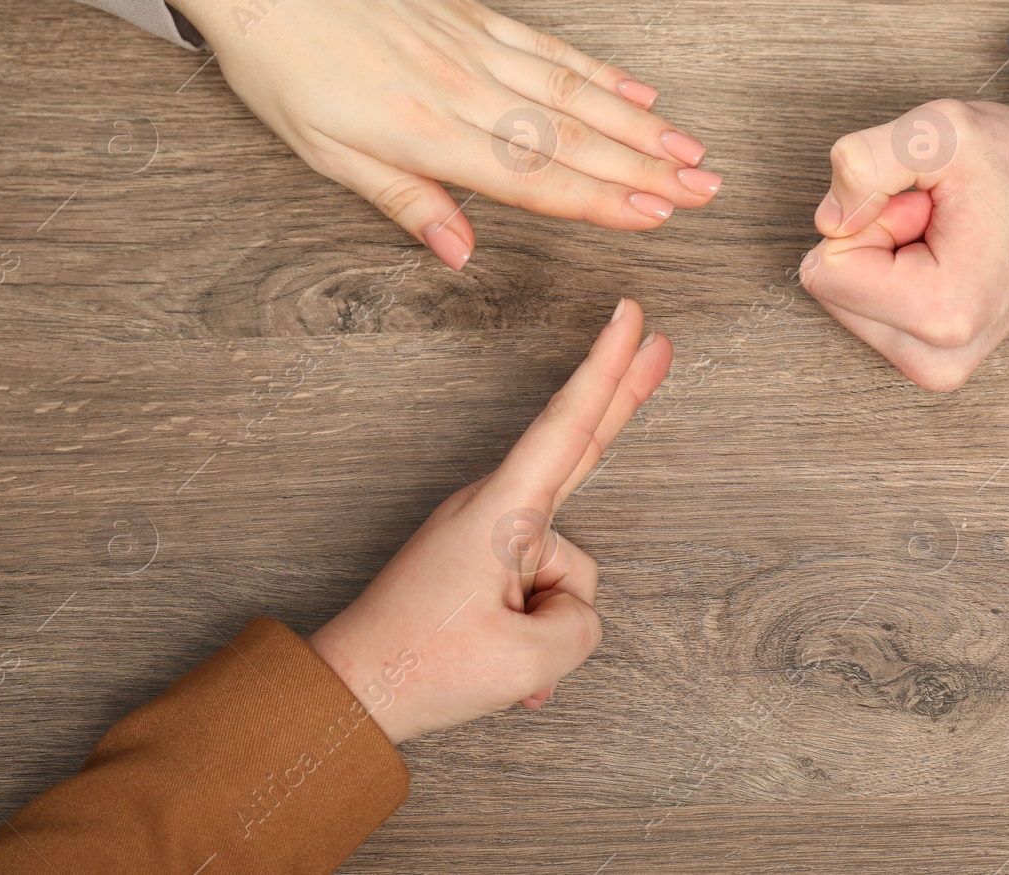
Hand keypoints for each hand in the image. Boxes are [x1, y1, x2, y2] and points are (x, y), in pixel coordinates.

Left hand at [163, 0, 720, 272]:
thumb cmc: (283, 65)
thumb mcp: (326, 153)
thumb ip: (405, 201)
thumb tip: (461, 254)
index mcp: (424, 130)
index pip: (532, 177)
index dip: (600, 202)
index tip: (655, 219)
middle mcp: (462, 86)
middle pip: (572, 136)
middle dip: (647, 169)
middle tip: (706, 191)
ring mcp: (474, 45)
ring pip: (575, 92)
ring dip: (640, 125)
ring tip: (693, 151)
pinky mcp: (474, 14)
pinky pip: (549, 47)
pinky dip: (600, 71)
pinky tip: (640, 92)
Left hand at [306, 298, 670, 742]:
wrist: (350, 692)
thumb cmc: (424, 666)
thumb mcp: (530, 660)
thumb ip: (581, 622)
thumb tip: (570, 604)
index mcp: (502, 514)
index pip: (568, 428)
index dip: (607, 370)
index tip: (629, 315)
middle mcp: (495, 509)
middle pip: (577, 447)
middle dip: (622, 396)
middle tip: (658, 342)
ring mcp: (487, 534)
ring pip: (562, 569)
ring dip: (546, 624)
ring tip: (495, 651)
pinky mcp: (480, 560)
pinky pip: (536, 588)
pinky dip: (532, 631)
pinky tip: (504, 659)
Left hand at [803, 100, 1008, 390]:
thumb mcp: (942, 131)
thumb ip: (865, 162)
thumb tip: (828, 219)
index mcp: (941, 313)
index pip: (826, 270)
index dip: (867, 219)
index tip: (924, 209)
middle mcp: (936, 358)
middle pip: (832, 289)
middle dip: (874, 240)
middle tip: (938, 221)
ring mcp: (935, 367)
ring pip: (848, 300)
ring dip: (886, 257)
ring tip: (947, 239)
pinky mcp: (933, 364)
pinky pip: (869, 312)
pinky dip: (896, 276)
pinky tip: (946, 259)